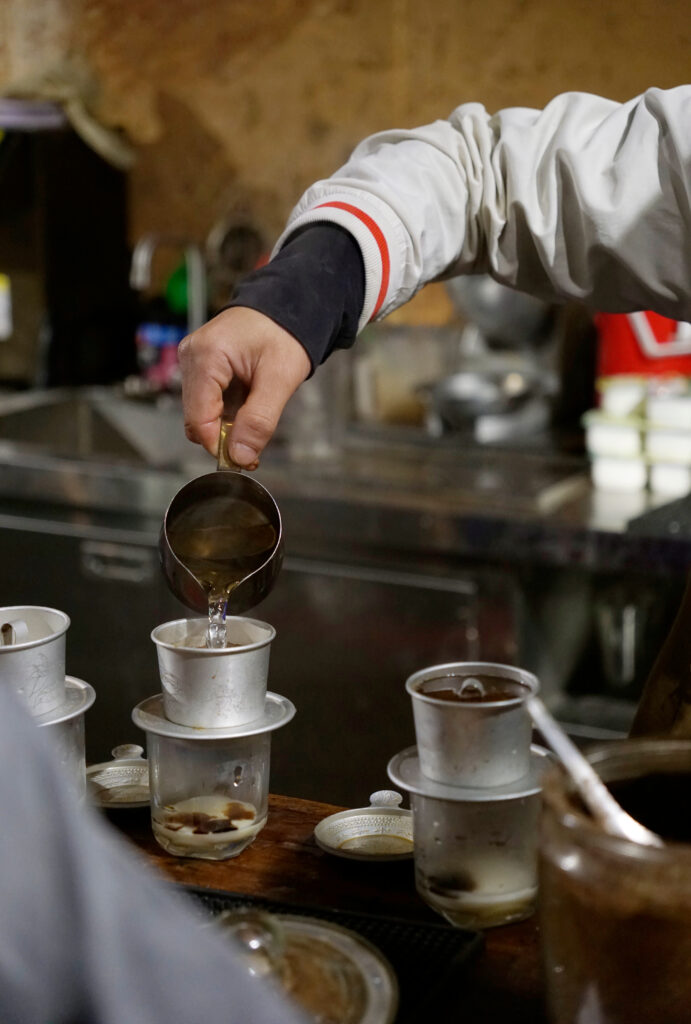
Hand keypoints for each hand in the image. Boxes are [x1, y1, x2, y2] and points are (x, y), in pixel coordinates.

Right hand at [178, 306, 310, 467]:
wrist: (288, 305)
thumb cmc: (285, 332)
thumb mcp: (280, 379)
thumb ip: (259, 420)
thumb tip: (239, 456)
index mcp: (206, 355)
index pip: (198, 419)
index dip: (219, 445)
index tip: (243, 459)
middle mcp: (191, 356)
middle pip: (196, 418)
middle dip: (223, 436)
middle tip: (256, 440)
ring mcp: (193, 360)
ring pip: (201, 412)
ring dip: (227, 424)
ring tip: (257, 413)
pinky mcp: (200, 365)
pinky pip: (207, 400)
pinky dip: (227, 411)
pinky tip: (248, 403)